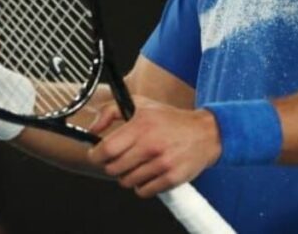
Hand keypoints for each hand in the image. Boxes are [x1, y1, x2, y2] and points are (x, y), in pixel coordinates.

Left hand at [87, 95, 220, 197]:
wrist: (205, 132)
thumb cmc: (169, 119)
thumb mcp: (139, 104)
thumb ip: (110, 112)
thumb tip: (93, 130)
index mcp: (141, 125)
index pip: (107, 149)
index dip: (96, 155)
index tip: (96, 154)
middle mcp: (151, 144)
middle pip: (114, 168)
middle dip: (111, 166)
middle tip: (118, 159)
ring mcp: (162, 163)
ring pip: (127, 181)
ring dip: (126, 176)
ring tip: (135, 165)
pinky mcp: (172, 177)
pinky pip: (144, 191)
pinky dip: (141, 186)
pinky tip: (147, 174)